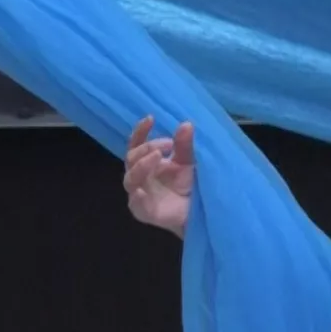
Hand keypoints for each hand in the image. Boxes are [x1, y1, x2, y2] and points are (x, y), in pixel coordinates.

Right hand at [125, 116, 194, 236]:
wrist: (200, 212)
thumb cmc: (189, 185)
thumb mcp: (188, 162)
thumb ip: (184, 145)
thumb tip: (186, 124)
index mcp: (148, 162)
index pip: (136, 144)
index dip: (140, 131)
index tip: (151, 118)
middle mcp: (140, 176)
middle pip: (132, 158)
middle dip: (147, 148)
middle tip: (168, 144)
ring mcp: (139, 194)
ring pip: (130, 178)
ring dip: (141, 166)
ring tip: (158, 157)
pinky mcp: (144, 212)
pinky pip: (136, 204)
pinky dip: (137, 197)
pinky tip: (142, 192)